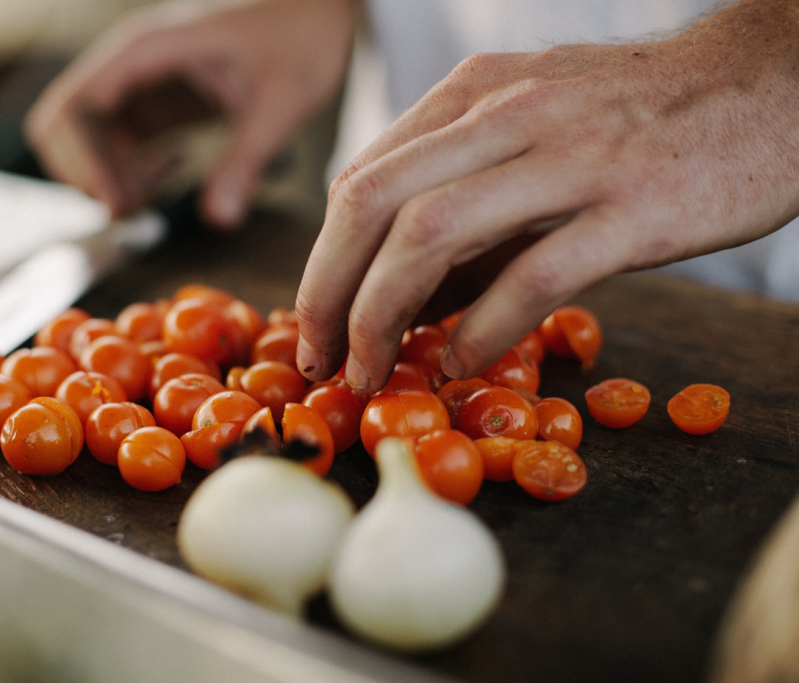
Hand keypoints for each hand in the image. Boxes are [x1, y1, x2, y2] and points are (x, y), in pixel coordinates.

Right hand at [24, 0, 355, 227]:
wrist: (319, 10)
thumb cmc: (303, 34)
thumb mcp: (280, 102)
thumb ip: (246, 159)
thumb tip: (220, 217)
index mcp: (148, 49)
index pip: (78, 106)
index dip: (83, 161)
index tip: (117, 203)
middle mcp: (130, 62)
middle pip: (63, 123)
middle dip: (86, 174)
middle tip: (132, 208)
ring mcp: (138, 82)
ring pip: (84, 138)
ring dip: (105, 177)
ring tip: (155, 194)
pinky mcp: (154, 102)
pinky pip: (114, 143)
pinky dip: (126, 171)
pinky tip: (168, 175)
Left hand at [295, 0, 798, 392]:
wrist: (769, 82)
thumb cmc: (640, 117)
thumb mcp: (533, 127)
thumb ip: (464, 193)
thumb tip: (404, 292)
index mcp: (474, 95)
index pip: (362, 179)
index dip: (322, 260)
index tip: (313, 322)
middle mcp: (507, 114)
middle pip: (372, 203)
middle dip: (327, 292)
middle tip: (320, 359)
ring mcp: (568, 158)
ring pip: (430, 234)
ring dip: (382, 315)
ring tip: (371, 370)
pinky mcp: (630, 209)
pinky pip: (531, 277)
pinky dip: (482, 330)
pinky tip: (461, 363)